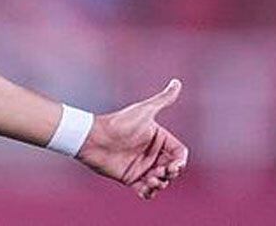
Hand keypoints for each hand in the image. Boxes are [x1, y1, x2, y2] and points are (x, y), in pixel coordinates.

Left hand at [76, 79, 188, 199]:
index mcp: (158, 139)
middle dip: (171, 173)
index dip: (181, 161)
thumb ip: (163, 99)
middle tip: (163, 172)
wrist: (94, 137)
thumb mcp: (144, 111)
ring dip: (161, 184)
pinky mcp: (131, 178)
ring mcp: (142, 166)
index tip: (175, 165)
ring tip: (151, 180)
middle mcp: (152, 153)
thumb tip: (177, 82)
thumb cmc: (119, 123)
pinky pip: (146, 191)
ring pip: (162, 181)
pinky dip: (150, 193)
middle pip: (173, 169)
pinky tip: (146, 188)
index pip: (179, 153)